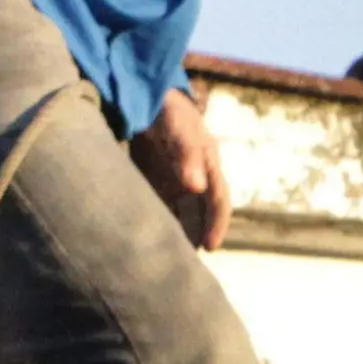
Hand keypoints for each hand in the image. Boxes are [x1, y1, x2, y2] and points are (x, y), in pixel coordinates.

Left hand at [131, 86, 231, 250]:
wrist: (143, 94)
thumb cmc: (166, 109)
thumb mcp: (177, 126)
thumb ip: (186, 153)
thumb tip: (196, 188)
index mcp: (209, 164)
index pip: (219, 201)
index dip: (217, 225)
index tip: (211, 247)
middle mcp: (195, 177)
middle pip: (200, 216)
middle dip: (196, 239)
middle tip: (186, 269)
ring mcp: (175, 181)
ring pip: (180, 217)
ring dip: (177, 237)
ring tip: (166, 264)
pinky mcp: (154, 182)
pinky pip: (159, 210)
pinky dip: (156, 227)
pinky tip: (143, 244)